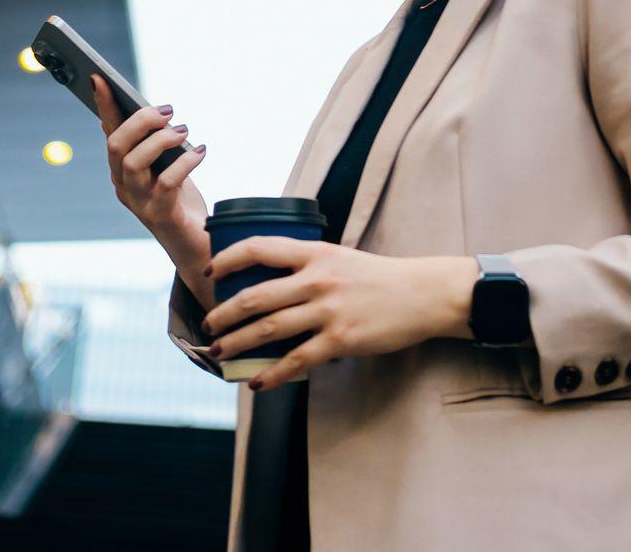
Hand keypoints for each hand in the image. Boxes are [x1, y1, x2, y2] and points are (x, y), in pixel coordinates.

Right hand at [93, 75, 208, 278]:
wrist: (196, 244)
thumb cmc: (180, 200)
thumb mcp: (166, 165)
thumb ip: (152, 144)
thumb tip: (144, 112)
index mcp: (122, 169)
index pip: (109, 131)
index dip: (104, 105)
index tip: (100, 78)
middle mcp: (123, 184)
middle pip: (117, 146)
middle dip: (139, 122)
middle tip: (167, 111)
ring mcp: (138, 201)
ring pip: (134, 163)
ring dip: (159, 141)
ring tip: (183, 131)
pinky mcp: (159, 215)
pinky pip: (166, 183)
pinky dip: (185, 163)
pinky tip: (201, 153)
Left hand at [201, 237, 478, 391]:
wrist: (423, 294)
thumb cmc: (380, 277)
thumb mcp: (340, 258)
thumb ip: (308, 266)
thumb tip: (272, 285)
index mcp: (315, 252)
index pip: (260, 248)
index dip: (228, 259)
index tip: (210, 271)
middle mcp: (316, 279)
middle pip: (255, 296)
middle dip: (223, 313)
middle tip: (207, 324)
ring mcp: (328, 310)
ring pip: (268, 329)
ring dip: (237, 342)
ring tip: (219, 352)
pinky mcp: (340, 339)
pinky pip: (296, 360)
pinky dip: (272, 374)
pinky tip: (257, 382)